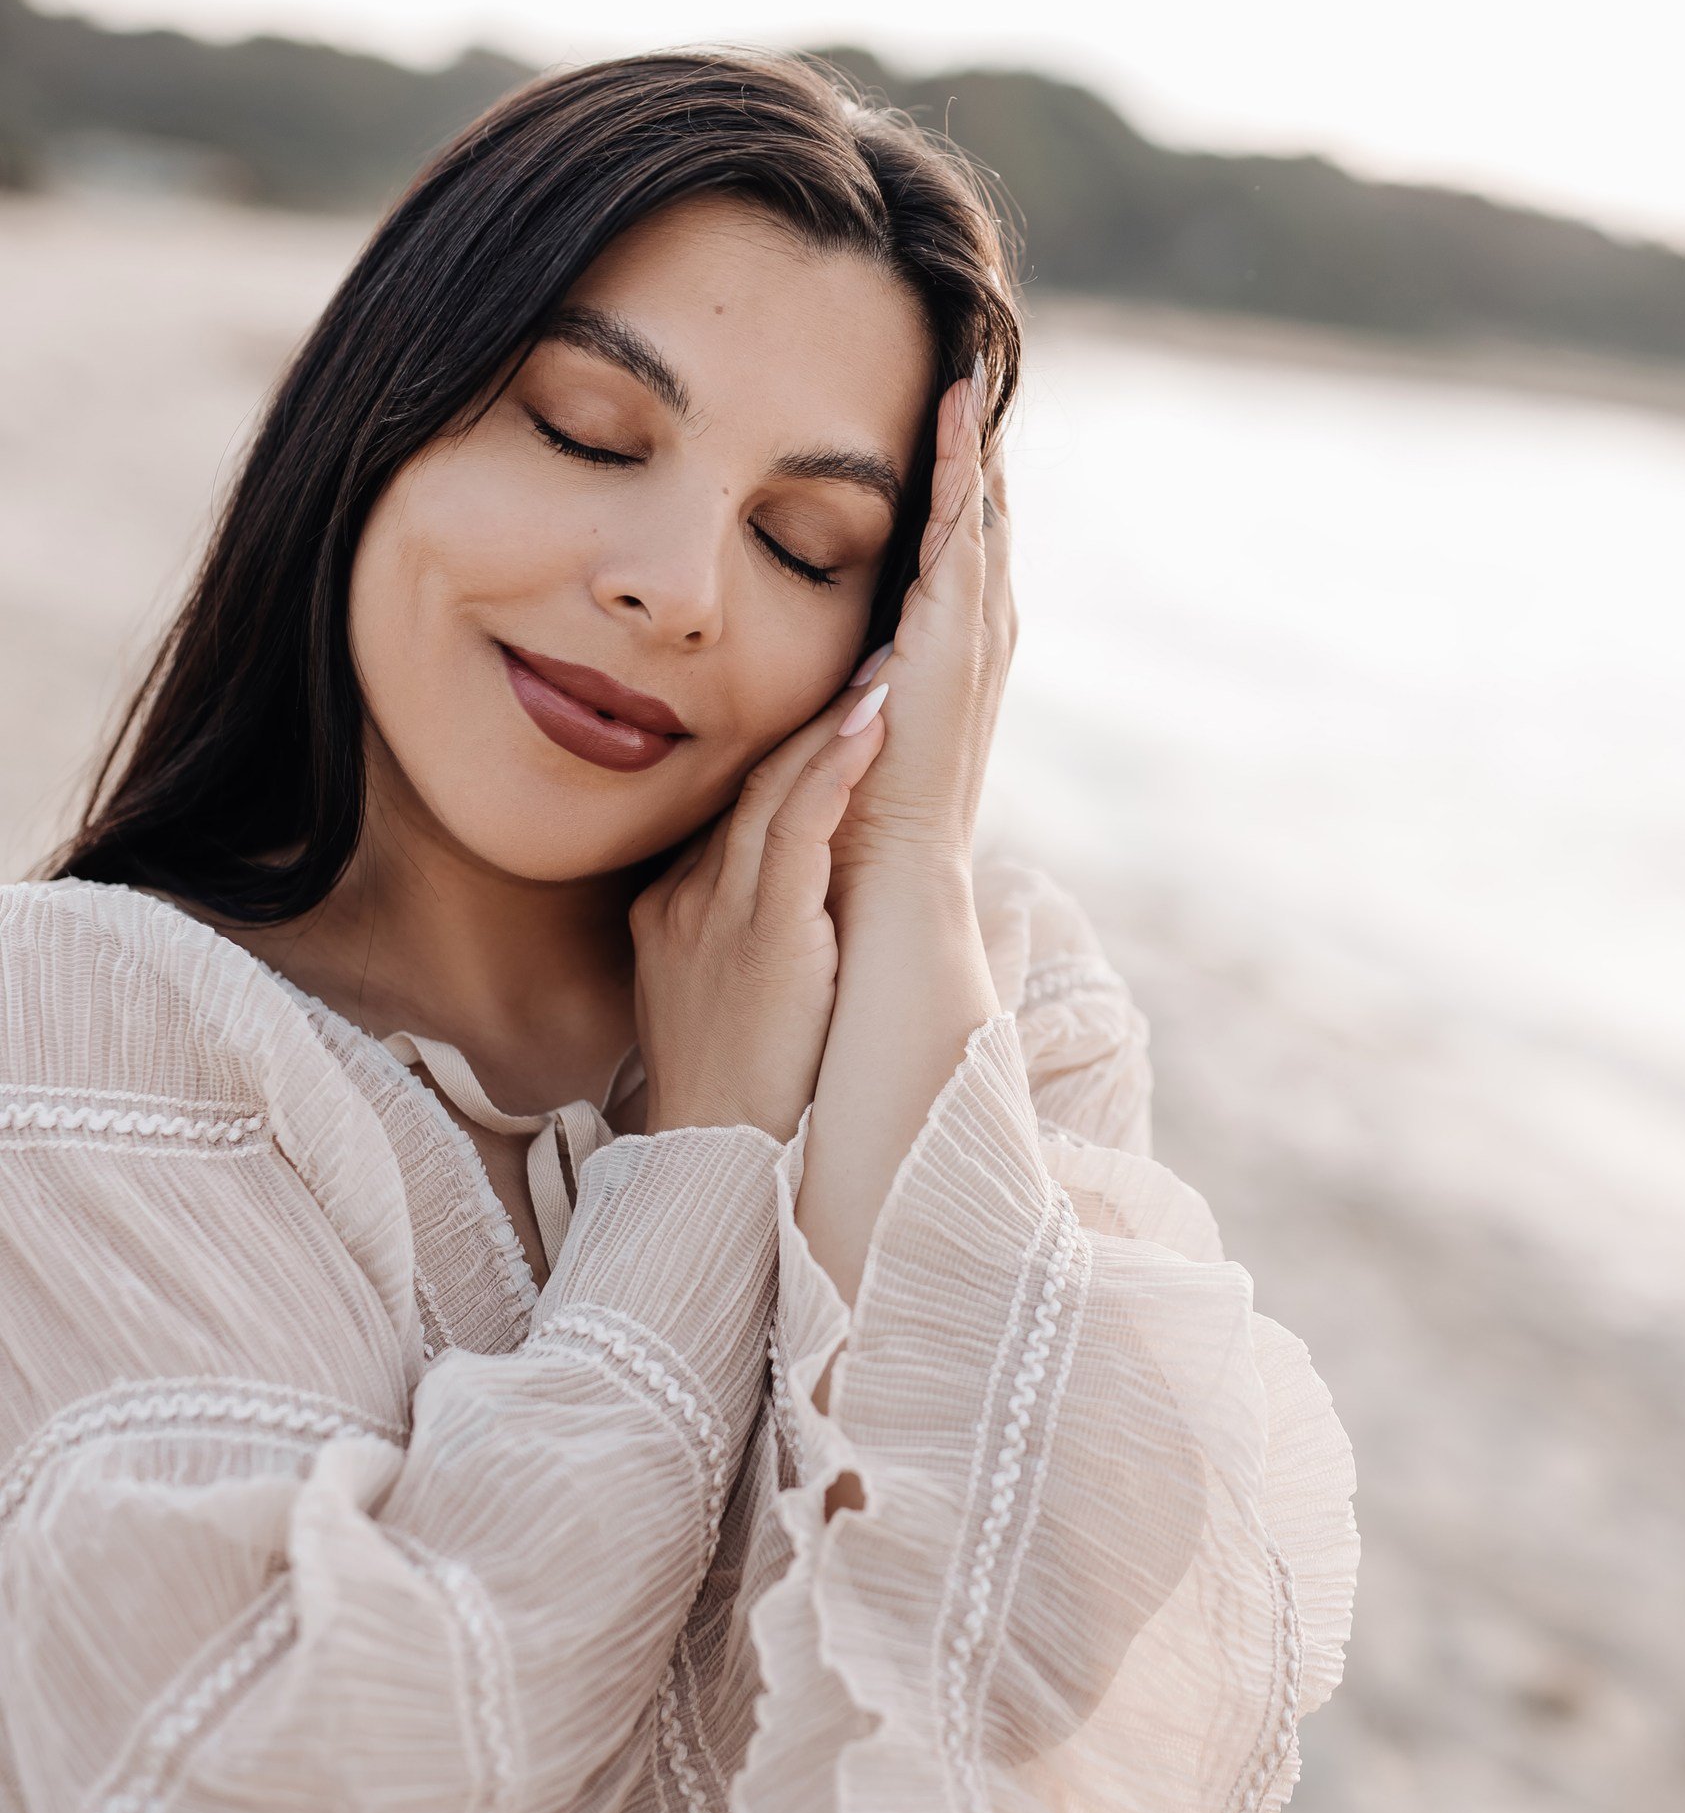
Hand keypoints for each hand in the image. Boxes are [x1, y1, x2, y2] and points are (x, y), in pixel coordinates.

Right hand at [629, 687, 888, 1142]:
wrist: (712, 1160)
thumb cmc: (732, 1093)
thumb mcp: (716, 999)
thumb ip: (740, 941)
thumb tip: (793, 910)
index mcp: (671, 911)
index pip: (730, 810)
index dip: (784, 752)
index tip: (832, 701)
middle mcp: (686, 899)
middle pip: (748, 784)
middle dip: (810, 718)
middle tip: (871, 652)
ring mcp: (718, 914)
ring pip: (773, 791)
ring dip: (831, 723)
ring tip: (885, 665)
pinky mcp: (763, 936)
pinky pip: (796, 831)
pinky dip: (834, 770)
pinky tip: (873, 722)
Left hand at [829, 362, 1013, 903]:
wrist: (880, 895)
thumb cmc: (842, 840)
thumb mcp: (818, 748)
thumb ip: (809, 708)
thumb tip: (740, 683)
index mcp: (934, 670)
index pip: (942, 565)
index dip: (942, 498)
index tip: (932, 428)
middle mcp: (964, 650)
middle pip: (974, 529)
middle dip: (972, 454)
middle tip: (968, 368)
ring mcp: (968, 644)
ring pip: (977, 521)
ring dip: (973, 446)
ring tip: (969, 370)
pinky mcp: (955, 644)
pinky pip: (961, 536)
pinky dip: (962, 472)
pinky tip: (956, 413)